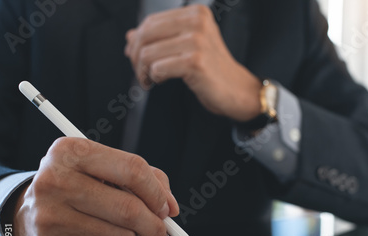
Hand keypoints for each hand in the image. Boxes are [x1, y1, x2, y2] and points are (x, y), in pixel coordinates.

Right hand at [13, 137, 178, 235]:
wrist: (29, 210)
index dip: (157, 193)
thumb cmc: (77, 185)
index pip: (132, 170)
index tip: (166, 207)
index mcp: (72, 152)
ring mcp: (49, 217)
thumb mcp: (105, 167)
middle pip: (129, 209)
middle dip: (155, 225)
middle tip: (160, 230)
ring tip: (122, 231)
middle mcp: (55, 181)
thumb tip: (171, 207)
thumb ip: (146, 178)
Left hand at [125, 4, 261, 121]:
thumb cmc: (213, 69)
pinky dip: (154, 78)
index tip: (135, 57)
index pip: (151, 21)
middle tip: (140, 72)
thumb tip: (130, 37)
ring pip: (148, 53)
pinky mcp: (195, 62)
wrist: (237, 90)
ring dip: (142, 71)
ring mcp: (197, 41)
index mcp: (196, 13)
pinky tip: (159, 82)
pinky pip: (158, 68)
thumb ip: (160, 38)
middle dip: (136, 56)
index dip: (137, 41)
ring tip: (148, 80)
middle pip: (146, 35)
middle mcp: (197, 22)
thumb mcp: (186, 47)